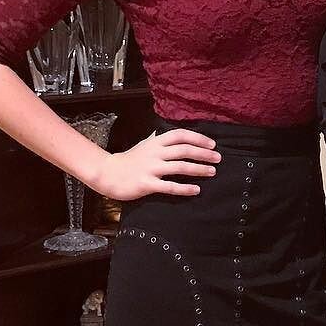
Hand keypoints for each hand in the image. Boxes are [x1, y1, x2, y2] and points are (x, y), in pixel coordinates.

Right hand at [91, 128, 219, 200]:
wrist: (108, 174)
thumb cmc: (129, 160)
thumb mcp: (145, 145)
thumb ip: (159, 141)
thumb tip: (175, 137)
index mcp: (155, 142)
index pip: (180, 135)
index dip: (198, 138)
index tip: (212, 144)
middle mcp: (155, 153)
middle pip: (184, 150)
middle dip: (203, 154)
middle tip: (218, 159)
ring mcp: (150, 168)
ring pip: (179, 167)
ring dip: (198, 169)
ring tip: (212, 172)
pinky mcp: (146, 184)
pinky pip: (169, 186)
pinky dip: (184, 188)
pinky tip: (196, 190)